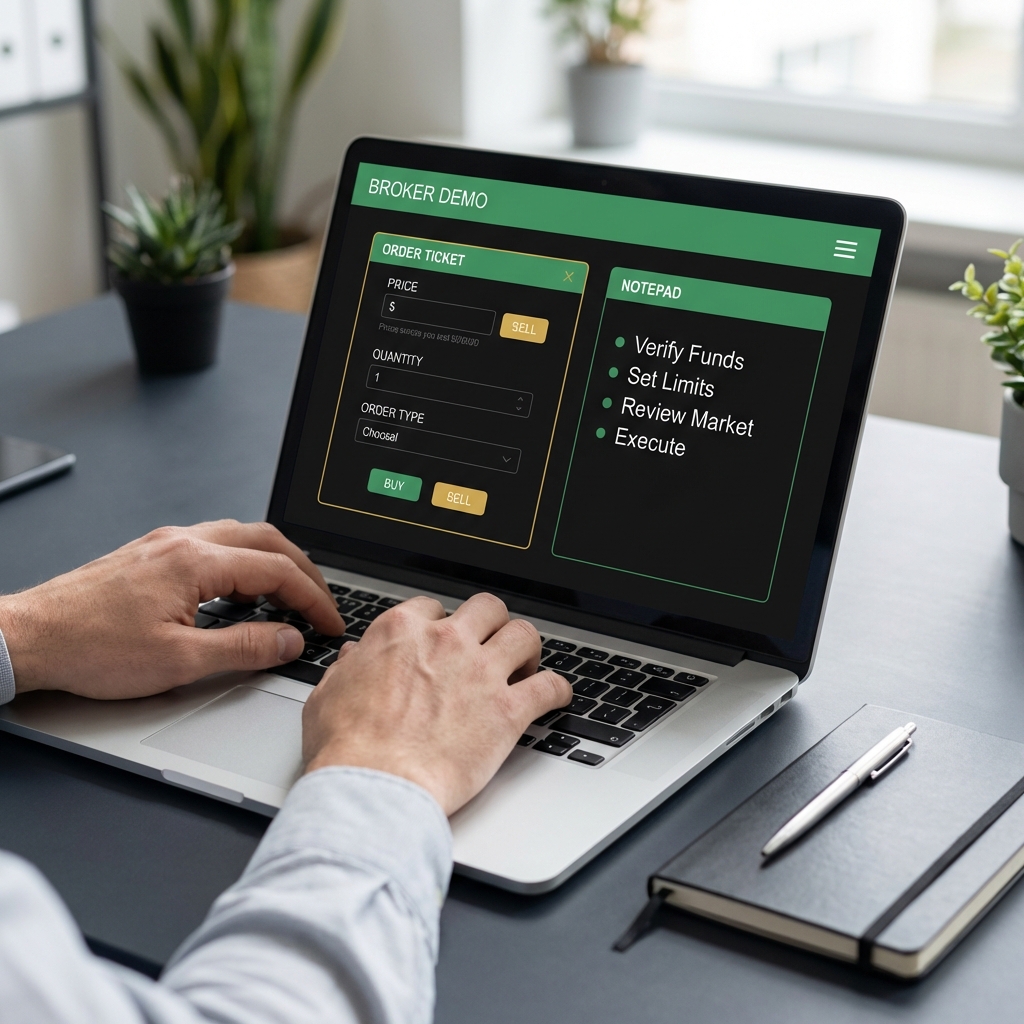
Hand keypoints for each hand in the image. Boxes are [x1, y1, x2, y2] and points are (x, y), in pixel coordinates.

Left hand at [0, 520, 342, 699]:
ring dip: (274, 561)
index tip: (329, 624)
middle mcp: (183, 542)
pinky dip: (244, 561)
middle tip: (321, 603)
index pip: (277, 571)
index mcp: (196, 562)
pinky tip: (241, 589)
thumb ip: (243, 647)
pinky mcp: (150, 553)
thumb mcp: (178, 662)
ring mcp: (165, 543)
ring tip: (290, 595)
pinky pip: (214, 543)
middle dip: (304, 571)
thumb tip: (288, 639)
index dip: (313, 599)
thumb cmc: (89, 648)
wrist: (28, 637)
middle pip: (267, 540)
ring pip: (240, 536)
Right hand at [302, 592, 572, 814]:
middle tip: (490, 647)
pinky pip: (549, 686)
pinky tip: (557, 697)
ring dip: (528, 649)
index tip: (444, 640)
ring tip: (525, 666)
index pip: (432, 606)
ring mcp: (481, 673)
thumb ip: (348, 668)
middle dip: (491, 624)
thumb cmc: (347, 750)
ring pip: (524, 634)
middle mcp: (446, 642)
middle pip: (487, 608)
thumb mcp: (327, 696)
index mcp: (401, 633)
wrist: (374, 789)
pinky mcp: (507, 711)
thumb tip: (355, 656)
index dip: (441, 624)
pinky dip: (558, 690)